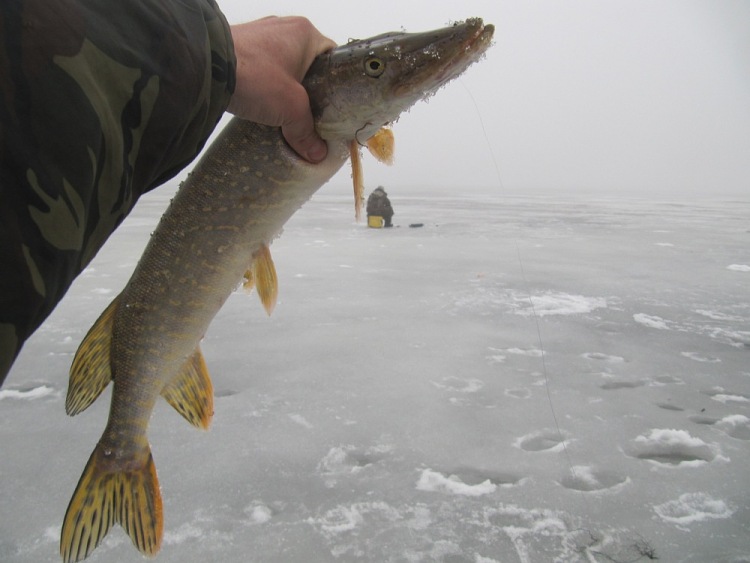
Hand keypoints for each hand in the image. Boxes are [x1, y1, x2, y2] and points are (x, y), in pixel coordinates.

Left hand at [227, 16, 335, 162]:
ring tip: (287, 114)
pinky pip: (261, 67)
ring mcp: (260, 34)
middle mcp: (285, 27)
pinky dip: (265, 85)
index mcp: (305, 32)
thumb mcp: (291, 108)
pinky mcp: (239, 46)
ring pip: (283, 66)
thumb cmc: (257, 77)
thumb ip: (307, 131)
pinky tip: (263, 104)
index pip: (332, 57)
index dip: (335, 83)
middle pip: (308, 64)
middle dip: (309, 90)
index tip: (334, 106)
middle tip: (311, 115)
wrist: (206, 66)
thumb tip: (318, 154)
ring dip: (285, 89)